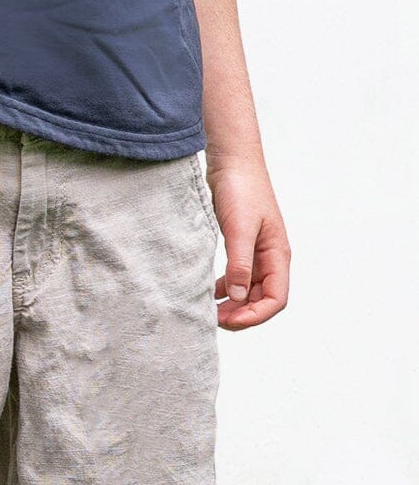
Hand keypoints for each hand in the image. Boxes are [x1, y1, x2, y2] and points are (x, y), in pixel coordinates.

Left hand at [210, 155, 288, 328]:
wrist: (233, 163)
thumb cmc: (241, 191)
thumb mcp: (239, 229)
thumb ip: (239, 264)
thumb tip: (237, 297)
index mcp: (278, 255)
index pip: (276, 299)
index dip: (254, 316)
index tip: (227, 321)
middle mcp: (271, 257)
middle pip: (262, 299)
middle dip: (240, 314)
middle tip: (210, 320)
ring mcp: (257, 252)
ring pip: (248, 290)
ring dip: (232, 304)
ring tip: (207, 311)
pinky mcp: (242, 246)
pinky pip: (238, 277)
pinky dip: (225, 289)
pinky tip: (208, 292)